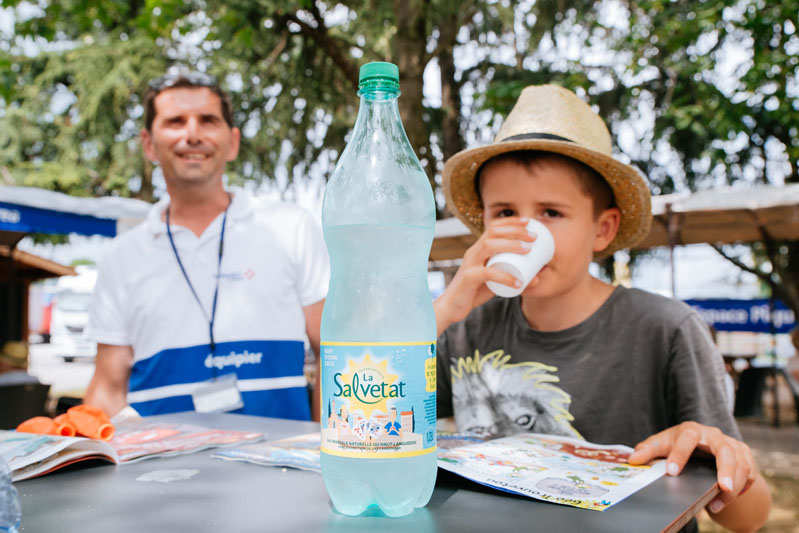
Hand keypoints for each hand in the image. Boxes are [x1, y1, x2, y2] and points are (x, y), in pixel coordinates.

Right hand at [434, 217, 537, 333]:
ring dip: (511, 245)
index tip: (528, 222)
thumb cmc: (474, 292)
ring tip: (528, 250)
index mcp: (478, 249)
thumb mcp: (495, 281)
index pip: (493, 227)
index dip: (510, 221)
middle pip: (493, 232)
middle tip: (533, 237)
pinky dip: (505, 276)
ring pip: (489, 246)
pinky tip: (518, 282)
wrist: (452, 307)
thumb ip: (513, 277)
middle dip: (515, 230)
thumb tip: (538, 278)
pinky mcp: (468, 278)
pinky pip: (487, 273)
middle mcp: (473, 252)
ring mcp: (469, 264)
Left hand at [628, 422, 755, 513]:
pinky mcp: (745, 457)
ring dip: (733, 487)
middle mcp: (714, 435)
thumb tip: (632, 460)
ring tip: (717, 505)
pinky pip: (750, 474)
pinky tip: (727, 501)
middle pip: (725, 449)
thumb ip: (647, 450)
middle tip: (723, 487)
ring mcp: (732, 445)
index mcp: (691, 430)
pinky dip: (741, 489)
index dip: (680, 454)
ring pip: (741, 464)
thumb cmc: (677, 445)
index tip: (671, 472)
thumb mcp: (662, 445)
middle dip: (725, 469)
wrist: (703, 448)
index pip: (687, 437)